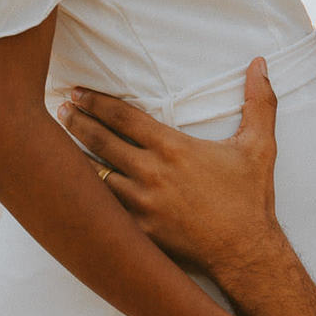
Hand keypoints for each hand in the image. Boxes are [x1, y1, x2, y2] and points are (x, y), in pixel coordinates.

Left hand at [58, 58, 281, 287]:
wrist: (246, 253)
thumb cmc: (250, 198)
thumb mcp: (259, 145)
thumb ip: (259, 102)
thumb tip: (259, 63)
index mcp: (172, 148)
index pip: (123, 117)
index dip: (96, 102)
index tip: (77, 92)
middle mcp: (151, 173)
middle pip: (101, 141)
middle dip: (76, 122)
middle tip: (59, 109)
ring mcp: (142, 204)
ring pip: (97, 176)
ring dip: (76, 159)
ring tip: (56, 147)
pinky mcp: (139, 231)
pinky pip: (107, 209)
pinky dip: (90, 196)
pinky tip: (77, 190)